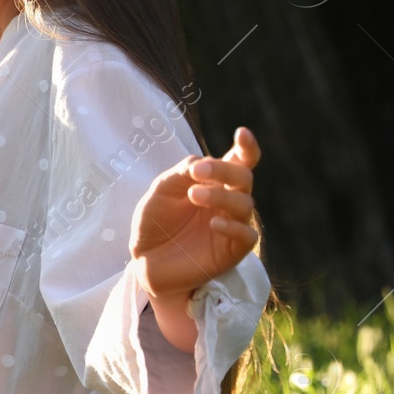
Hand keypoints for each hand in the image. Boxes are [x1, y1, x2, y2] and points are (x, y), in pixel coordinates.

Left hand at [130, 126, 261, 301]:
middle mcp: (228, 200)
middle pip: (243, 178)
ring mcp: (233, 225)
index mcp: (215, 182)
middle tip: (197, 171)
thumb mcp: (161, 191)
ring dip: (221, 196)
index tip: (242, 133)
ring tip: (193, 195)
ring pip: (245, 205)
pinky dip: (233, 227)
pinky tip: (214, 222)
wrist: (145, 260)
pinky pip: (247, 236)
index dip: (247, 147)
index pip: (240, 161)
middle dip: (223, 170)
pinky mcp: (232, 251)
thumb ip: (181, 173)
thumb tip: (201, 162)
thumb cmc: (156, 222)